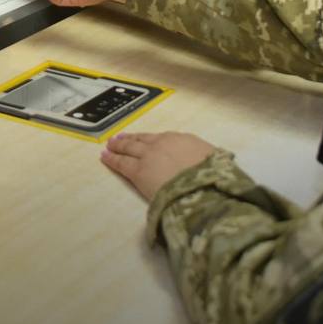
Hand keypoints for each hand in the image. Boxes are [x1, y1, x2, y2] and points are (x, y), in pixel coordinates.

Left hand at [101, 131, 216, 201]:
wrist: (201, 185)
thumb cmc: (214, 176)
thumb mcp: (217, 162)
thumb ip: (208, 159)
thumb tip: (214, 160)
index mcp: (184, 140)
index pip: (162, 139)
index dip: (150, 139)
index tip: (144, 139)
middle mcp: (164, 143)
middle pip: (143, 140)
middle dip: (131, 139)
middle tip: (120, 138)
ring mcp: (148, 156)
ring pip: (130, 148)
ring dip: (119, 145)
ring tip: (110, 144)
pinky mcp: (138, 171)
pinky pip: (122, 163)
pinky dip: (112, 159)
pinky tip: (105, 157)